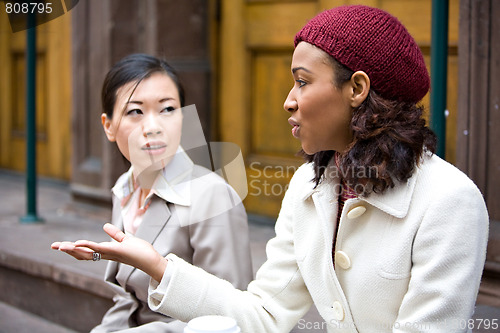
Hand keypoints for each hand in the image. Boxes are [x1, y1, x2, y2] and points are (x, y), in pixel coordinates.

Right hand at [51, 223, 166, 281]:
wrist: (150, 260)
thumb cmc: (140, 252)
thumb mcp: (125, 240)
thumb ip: (114, 234)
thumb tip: (104, 226)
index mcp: (105, 252)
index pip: (86, 251)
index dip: (73, 248)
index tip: (60, 245)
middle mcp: (105, 254)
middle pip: (82, 253)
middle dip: (67, 250)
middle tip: (53, 246)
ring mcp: (109, 253)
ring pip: (87, 253)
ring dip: (73, 249)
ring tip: (59, 246)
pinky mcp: (115, 251)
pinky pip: (98, 249)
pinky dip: (87, 246)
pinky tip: (77, 243)